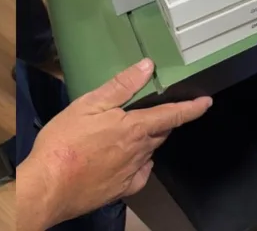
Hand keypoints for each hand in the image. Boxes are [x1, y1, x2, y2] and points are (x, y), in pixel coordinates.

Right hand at [17, 59, 211, 227]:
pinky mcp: (122, 190)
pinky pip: (139, 173)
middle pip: (160, 133)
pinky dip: (139, 164)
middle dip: (162, 122)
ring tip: (130, 133)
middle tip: (152, 112)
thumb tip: (147, 67)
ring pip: (148, 152)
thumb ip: (121, 86)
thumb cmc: (65, 141)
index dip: (191, 108)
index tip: (206, 102)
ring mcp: (132, 173)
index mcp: (134, 128)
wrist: (49, 186)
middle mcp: (139, 152)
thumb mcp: (89, 104)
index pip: (172, 115)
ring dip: (146, 140)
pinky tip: (126, 160)